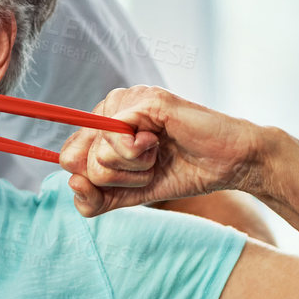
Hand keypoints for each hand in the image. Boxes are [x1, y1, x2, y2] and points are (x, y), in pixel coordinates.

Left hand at [58, 86, 269, 216]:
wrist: (230, 164)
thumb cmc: (184, 172)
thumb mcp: (131, 194)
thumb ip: (95, 199)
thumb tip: (70, 183)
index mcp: (103, 124)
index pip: (68, 157)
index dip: (92, 181)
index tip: (130, 178)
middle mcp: (110, 106)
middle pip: (79, 159)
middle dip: (119, 177)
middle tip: (151, 165)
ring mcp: (127, 99)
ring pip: (98, 153)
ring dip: (134, 168)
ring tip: (160, 152)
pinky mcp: (145, 100)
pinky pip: (117, 139)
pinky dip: (139, 154)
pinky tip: (161, 143)